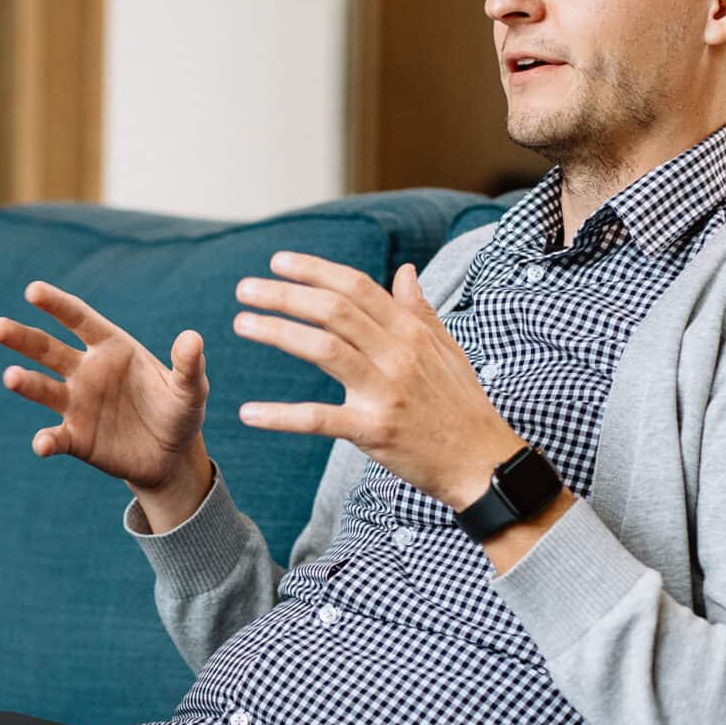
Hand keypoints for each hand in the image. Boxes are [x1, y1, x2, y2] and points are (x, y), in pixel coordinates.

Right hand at [0, 281, 213, 522]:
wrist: (171, 457)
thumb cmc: (179, 412)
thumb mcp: (190, 390)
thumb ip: (188, 365)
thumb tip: (192, 338)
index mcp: (111, 348)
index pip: (79, 319)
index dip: (57, 305)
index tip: (33, 290)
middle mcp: (86, 371)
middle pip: (47, 349)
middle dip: (22, 338)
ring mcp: (77, 404)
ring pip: (43, 388)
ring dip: (25, 384)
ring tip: (10, 378)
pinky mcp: (75, 438)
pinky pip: (55, 437)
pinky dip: (46, 441)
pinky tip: (42, 445)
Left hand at [231, 253, 525, 511]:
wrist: (482, 462)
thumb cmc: (462, 406)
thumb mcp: (448, 350)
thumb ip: (420, 310)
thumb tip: (404, 271)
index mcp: (411, 332)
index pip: (357, 287)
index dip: (315, 270)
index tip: (279, 262)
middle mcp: (398, 354)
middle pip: (333, 311)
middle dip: (285, 294)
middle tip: (245, 288)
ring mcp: (386, 391)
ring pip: (323, 349)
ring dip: (278, 332)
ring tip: (242, 324)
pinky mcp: (374, 430)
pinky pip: (320, 418)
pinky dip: (282, 415)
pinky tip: (250, 413)